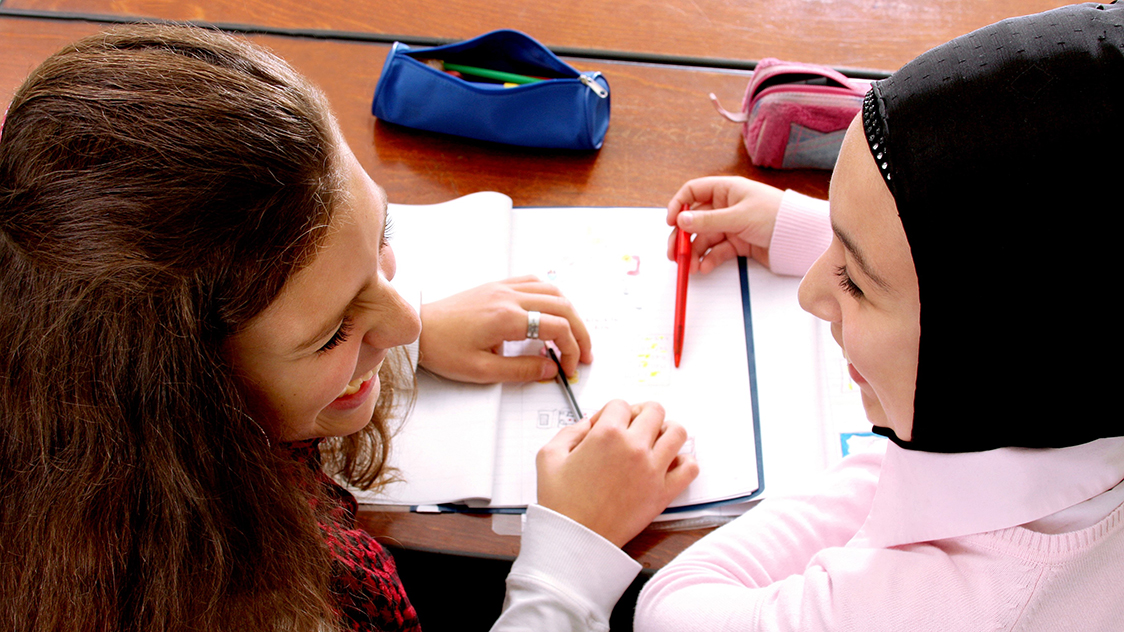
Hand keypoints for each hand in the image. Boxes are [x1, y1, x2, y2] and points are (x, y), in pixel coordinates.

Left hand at [418, 275, 592, 383]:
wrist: (418, 329)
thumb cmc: (443, 349)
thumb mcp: (482, 370)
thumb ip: (521, 370)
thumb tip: (551, 369)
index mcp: (506, 318)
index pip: (557, 328)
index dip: (571, 350)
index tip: (569, 369)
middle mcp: (509, 296)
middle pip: (562, 305)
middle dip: (580, 331)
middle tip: (584, 354)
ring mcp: (503, 287)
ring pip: (552, 289)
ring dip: (569, 311)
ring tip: (573, 334)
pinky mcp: (496, 285)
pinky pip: (534, 282)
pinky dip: (551, 296)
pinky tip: (552, 312)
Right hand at [536, 400, 698, 547]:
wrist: (574, 539)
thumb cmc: (560, 502)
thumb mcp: (548, 456)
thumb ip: (570, 431)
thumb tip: (589, 424)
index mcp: (607, 435)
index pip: (620, 405)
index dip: (611, 413)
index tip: (606, 426)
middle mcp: (634, 448)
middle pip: (654, 410)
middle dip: (641, 414)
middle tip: (632, 428)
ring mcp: (653, 470)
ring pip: (677, 432)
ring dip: (666, 431)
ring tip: (653, 442)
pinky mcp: (663, 493)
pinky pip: (690, 468)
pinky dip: (683, 462)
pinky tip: (667, 465)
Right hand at [665, 176, 784, 273]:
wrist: (799, 237)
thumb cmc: (776, 215)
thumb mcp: (739, 216)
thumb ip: (708, 220)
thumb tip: (681, 220)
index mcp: (726, 189)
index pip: (693, 192)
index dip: (678, 205)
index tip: (670, 221)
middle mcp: (726, 206)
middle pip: (694, 220)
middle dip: (682, 236)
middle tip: (674, 253)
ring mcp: (731, 225)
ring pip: (704, 238)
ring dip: (694, 252)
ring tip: (689, 266)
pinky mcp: (738, 243)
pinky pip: (717, 250)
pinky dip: (709, 259)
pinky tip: (704, 267)